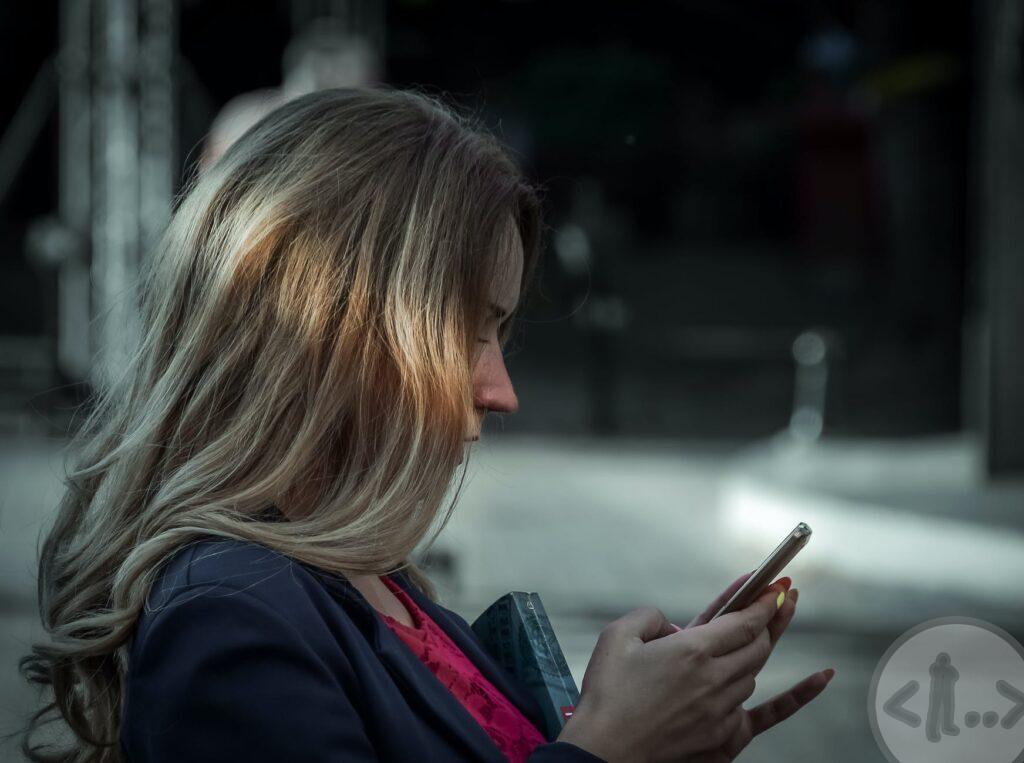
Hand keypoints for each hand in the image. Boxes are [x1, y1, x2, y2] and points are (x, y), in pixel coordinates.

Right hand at [556, 581, 815, 762]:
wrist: (602, 755)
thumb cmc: (606, 696)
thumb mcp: (616, 637)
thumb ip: (650, 617)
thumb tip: (675, 626)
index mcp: (691, 652)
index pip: (743, 621)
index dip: (763, 600)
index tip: (776, 583)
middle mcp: (714, 680)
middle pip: (757, 644)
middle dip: (770, 617)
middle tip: (780, 596)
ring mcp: (722, 711)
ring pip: (753, 673)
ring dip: (754, 650)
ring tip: (753, 632)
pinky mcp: (723, 738)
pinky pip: (768, 714)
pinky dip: (799, 695)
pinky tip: (824, 676)